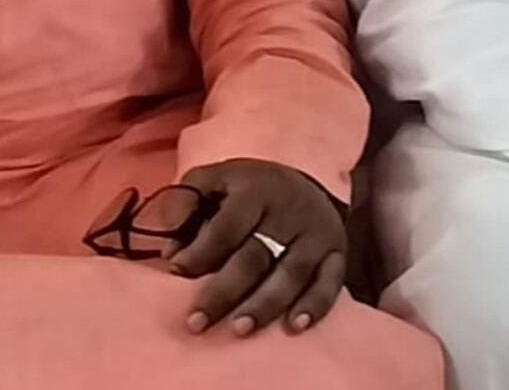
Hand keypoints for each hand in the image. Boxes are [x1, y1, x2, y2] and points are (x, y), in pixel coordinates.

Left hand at [163, 159, 352, 336]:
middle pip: (255, 256)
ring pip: (291, 273)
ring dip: (265, 304)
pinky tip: (295, 326)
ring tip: (239, 329)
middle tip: (197, 322)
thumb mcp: (216, 179)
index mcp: (255, 190)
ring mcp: (316, 234)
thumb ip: (187, 201)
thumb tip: (171, 248)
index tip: (177, 272)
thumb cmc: (249, 189)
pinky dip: (315, 305)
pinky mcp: (337, 254)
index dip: (201, 251)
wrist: (306, 184)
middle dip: (224, 291)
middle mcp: (288, 211)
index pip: (226, 227)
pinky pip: (330, 283)